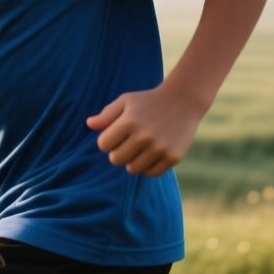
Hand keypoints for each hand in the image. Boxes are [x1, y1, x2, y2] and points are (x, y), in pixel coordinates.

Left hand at [85, 84, 205, 176]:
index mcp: (129, 121)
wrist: (183, 101)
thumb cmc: (149, 101)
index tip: (116, 134)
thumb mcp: (126, 101)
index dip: (107, 140)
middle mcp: (145, 136)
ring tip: (139, 148)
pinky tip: (151, 154)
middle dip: (118, 152)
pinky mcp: (173, 157)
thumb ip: (106, 114)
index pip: (104, 144)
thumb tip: (89, 124)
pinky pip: (151, 173)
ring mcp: (160, 148)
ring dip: (132, 161)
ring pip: (133, 169)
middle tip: (128, 142)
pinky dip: (148, 167)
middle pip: (116, 159)